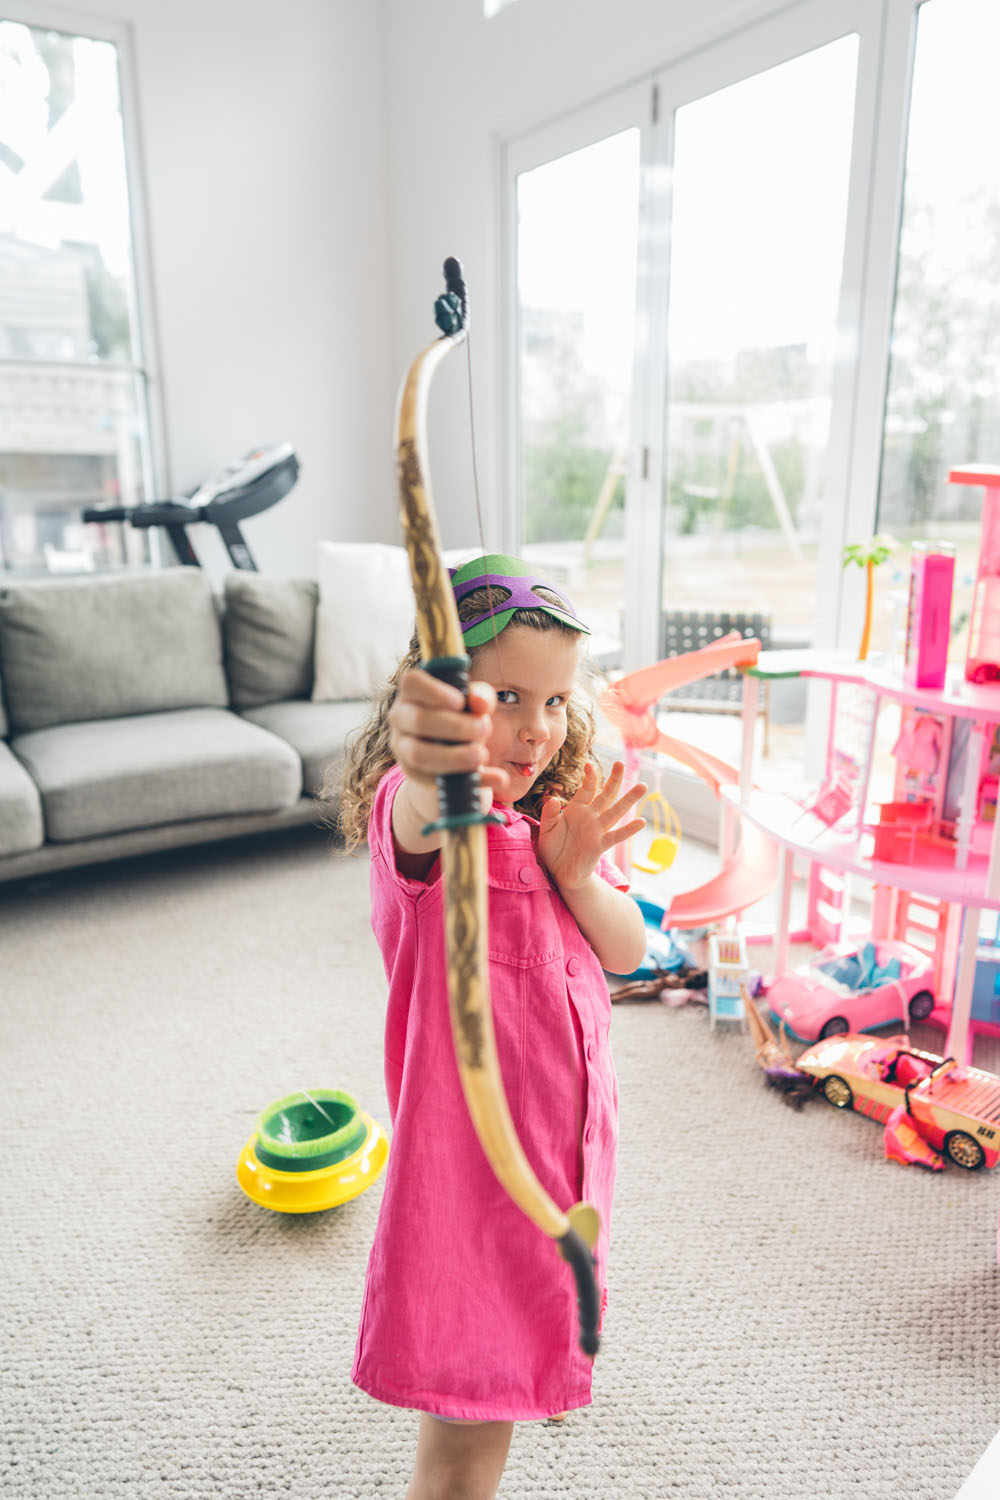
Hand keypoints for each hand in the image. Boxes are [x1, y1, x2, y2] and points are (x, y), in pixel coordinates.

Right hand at [388, 669, 514, 801]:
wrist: (449, 761)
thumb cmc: (460, 721)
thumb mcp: (473, 706)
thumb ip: (481, 698)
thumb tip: (480, 703)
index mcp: (413, 693)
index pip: (412, 682)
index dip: (435, 691)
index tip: (460, 701)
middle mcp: (401, 718)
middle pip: (418, 720)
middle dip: (455, 726)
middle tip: (483, 729)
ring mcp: (403, 749)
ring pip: (418, 754)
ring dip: (454, 757)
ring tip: (481, 756)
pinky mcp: (415, 778)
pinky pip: (435, 783)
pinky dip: (471, 782)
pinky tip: (496, 778)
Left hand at [537, 761, 645, 891]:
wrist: (560, 873)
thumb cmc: (553, 850)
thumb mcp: (546, 831)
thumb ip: (549, 815)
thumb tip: (553, 799)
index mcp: (576, 810)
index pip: (586, 790)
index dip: (589, 778)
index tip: (589, 765)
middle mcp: (590, 817)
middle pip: (605, 795)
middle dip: (613, 780)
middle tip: (621, 763)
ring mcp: (597, 830)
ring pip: (615, 811)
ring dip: (628, 799)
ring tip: (642, 786)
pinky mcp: (601, 845)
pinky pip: (616, 836)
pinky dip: (629, 829)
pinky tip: (641, 821)